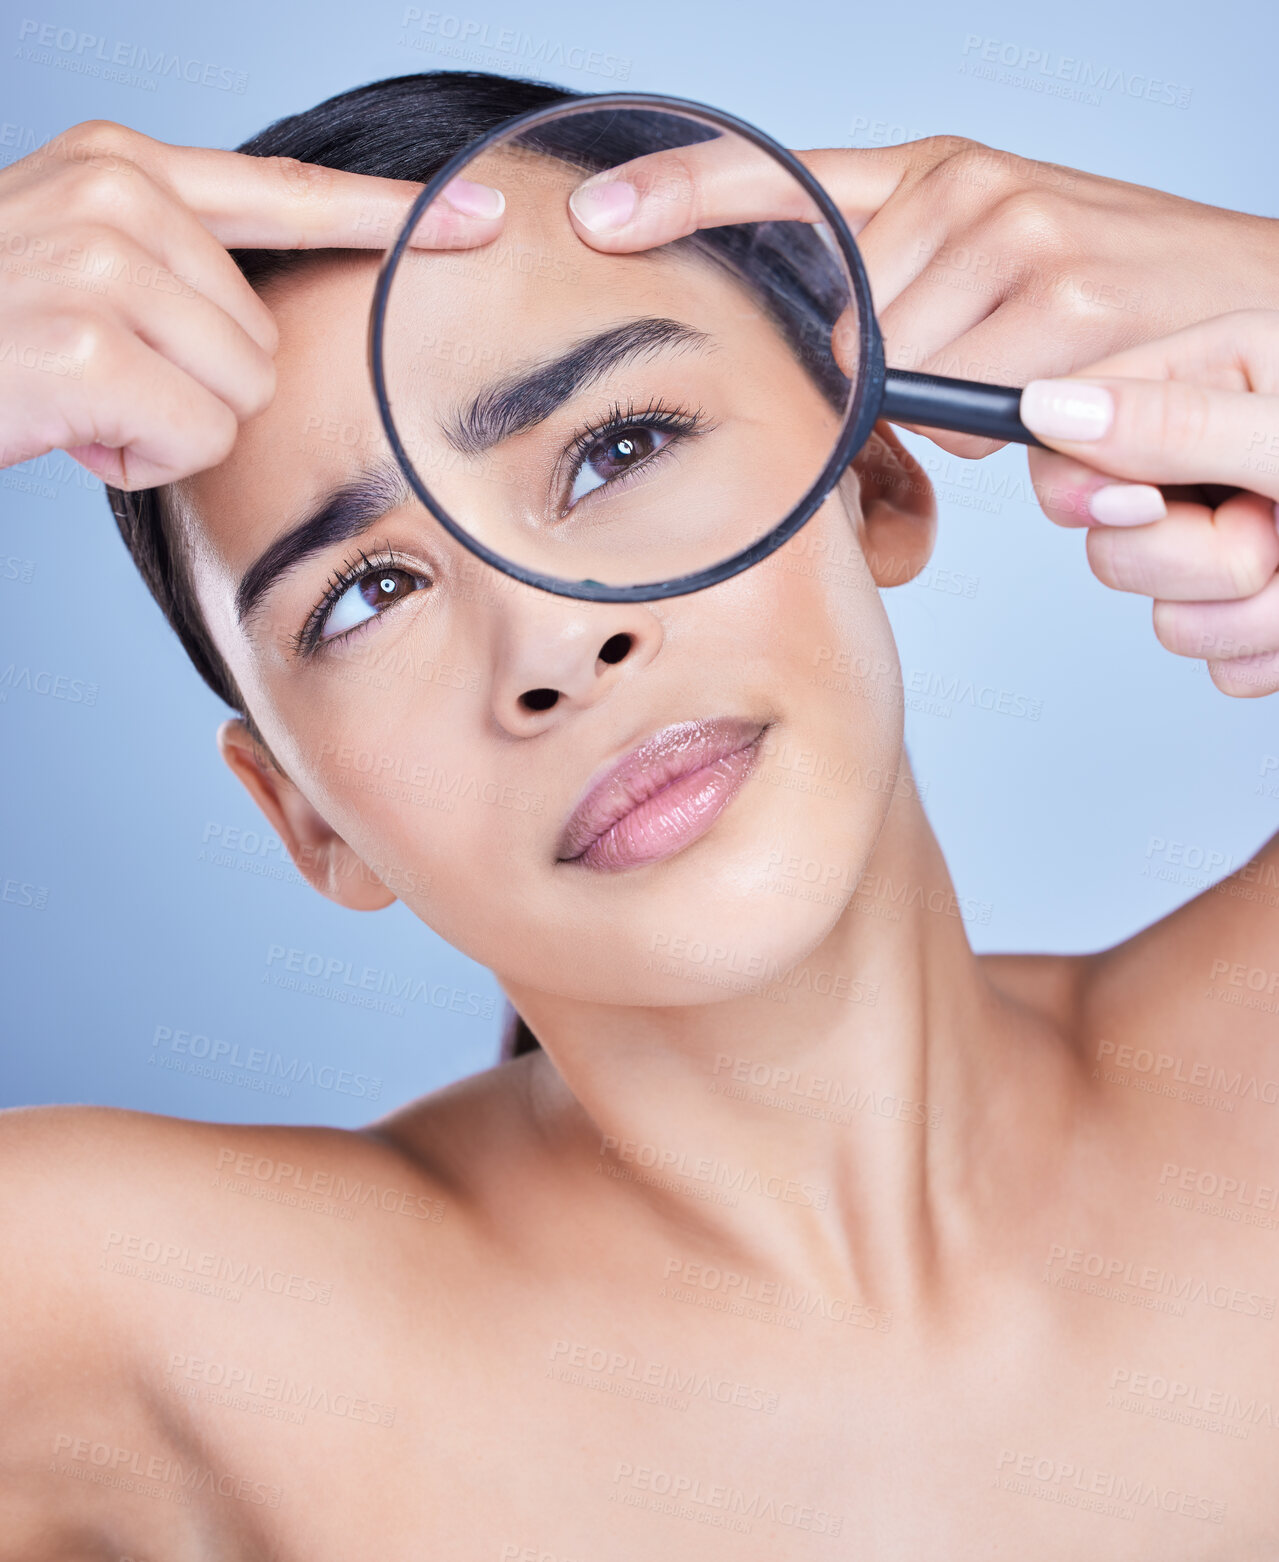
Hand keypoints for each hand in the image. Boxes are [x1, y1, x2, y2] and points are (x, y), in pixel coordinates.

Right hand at [0, 119, 504, 488]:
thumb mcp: (71, 269)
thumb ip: (170, 272)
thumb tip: (260, 337)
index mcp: (123, 167)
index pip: (285, 193)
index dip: (391, 216)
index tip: (482, 217)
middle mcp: (118, 193)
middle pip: (265, 338)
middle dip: (190, 385)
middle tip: (90, 377)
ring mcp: (102, 260)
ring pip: (239, 393)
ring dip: (162, 424)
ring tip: (71, 395)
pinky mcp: (90, 341)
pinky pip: (196, 437)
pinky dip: (138, 459)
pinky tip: (68, 428)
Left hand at [565, 134, 1278, 457]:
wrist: (1259, 299)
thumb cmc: (1120, 297)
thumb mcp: (997, 269)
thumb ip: (911, 304)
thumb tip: (855, 386)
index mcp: (936, 173)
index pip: (783, 179)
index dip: (682, 194)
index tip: (600, 214)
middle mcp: (965, 189)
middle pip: (843, 335)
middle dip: (890, 388)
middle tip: (978, 372)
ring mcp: (1013, 237)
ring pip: (907, 377)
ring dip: (956, 410)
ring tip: (1034, 375)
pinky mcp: (1059, 300)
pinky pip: (974, 404)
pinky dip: (1004, 428)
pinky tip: (1059, 390)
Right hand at [1018, 309, 1278, 696]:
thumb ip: (1170, 422)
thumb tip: (1040, 407)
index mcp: (1205, 374)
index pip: (1068, 434)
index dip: (1088, 487)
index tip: (1148, 499)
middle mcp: (1201, 460)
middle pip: (1104, 542)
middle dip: (1190, 558)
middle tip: (1270, 521)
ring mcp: (1222, 537)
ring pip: (1164, 614)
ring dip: (1247, 612)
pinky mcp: (1244, 609)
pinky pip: (1213, 659)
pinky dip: (1268, 649)